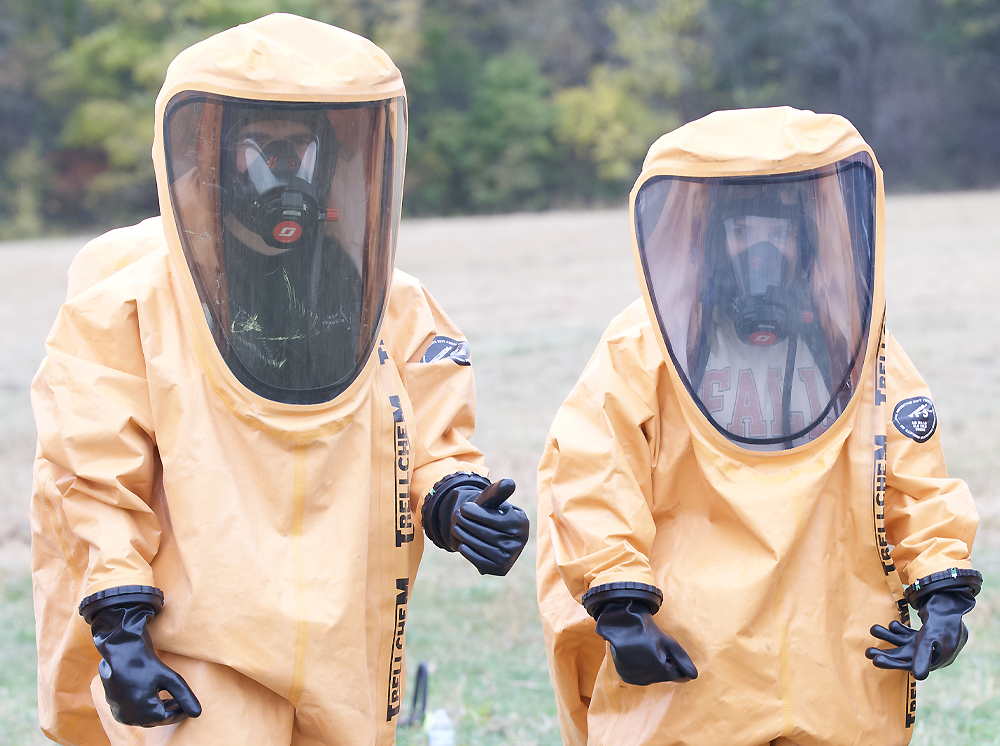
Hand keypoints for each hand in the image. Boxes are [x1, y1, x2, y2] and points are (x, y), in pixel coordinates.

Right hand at [91, 603, 201, 725]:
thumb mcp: (171, 679)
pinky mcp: (115, 708)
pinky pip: (134, 714)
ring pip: (145, 718)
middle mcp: (129, 717)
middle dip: (169, 711)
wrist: (122, 652)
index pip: (167, 719)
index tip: (189, 707)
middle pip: (156, 720)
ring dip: (157, 710)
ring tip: (169, 699)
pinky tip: (153, 697)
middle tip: (180, 702)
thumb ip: (185, 697)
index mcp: (143, 712)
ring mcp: (120, 714)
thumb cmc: (147, 664)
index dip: (180, 713)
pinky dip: (145, 709)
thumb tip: (198, 714)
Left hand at [452, 478, 528, 575]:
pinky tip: (461, 544)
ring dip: (466, 537)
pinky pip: (482, 563)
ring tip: (456, 528)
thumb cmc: (490, 511)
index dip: (478, 514)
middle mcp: (520, 542)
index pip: (498, 520)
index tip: (463, 507)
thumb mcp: (493, 499)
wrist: (488, 531)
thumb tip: (509, 483)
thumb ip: (499, 491)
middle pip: (490, 535)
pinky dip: (469, 553)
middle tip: (456, 516)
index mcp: (521, 523)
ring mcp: (511, 558)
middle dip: (469, 524)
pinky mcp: (501, 570)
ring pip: (484, 548)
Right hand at [595, 599, 697, 685]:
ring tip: (643, 648)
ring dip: (651, 665)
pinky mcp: (625, 676)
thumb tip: (694, 676)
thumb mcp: (670, 643)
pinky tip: (634, 653)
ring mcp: (636, 679)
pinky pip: (639, 674)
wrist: (621, 624)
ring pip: (651, 675)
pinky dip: (639, 666)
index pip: (679, 676)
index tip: (667, 649)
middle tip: (653, 646)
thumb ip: (683, 661)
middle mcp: (649, 680)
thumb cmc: (648, 632)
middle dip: (663, 663)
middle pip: (664, 675)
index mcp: (662, 673)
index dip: (675, 662)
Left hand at [866, 589, 974, 679]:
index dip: (893, 663)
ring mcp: (929, 645)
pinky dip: (900, 631)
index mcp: (935, 659)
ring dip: (890, 637)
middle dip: (886, 653)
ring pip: (905, 643)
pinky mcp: (927, 635)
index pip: (910, 664)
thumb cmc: (942, 622)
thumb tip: (918, 677)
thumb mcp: (931, 637)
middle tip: (867, 652)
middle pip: (905, 656)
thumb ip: (924, 655)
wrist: (954, 604)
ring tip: (873, 629)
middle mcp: (931, 655)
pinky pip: (910, 635)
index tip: (876, 661)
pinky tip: (892, 625)